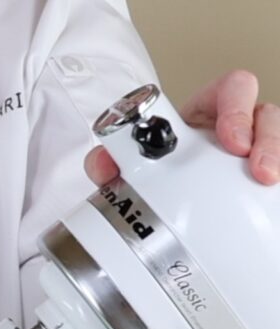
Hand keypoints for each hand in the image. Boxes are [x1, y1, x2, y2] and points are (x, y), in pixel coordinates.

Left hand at [85, 70, 279, 186]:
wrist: (161, 205)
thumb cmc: (157, 173)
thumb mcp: (135, 162)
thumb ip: (112, 162)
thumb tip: (100, 164)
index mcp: (206, 114)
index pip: (231, 90)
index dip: (235, 106)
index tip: (231, 139)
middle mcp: (234, 128)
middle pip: (262, 114)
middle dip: (263, 135)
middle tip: (254, 165)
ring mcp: (250, 151)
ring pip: (273, 138)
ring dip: (274, 156)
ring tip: (266, 181)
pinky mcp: (256, 176)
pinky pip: (275, 167)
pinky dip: (276, 174)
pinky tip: (271, 192)